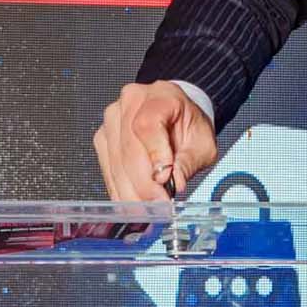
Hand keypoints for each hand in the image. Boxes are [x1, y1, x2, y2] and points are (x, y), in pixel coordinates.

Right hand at [93, 81, 219, 202]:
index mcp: (159, 96)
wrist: (177, 114)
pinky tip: (132, 203)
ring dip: (130, 191)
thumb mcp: (203, 142)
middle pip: (128, 147)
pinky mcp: (103, 138)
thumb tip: (175, 183)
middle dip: (143, 183)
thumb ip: (189, 161)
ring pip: (115, 161)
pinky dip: (120, 189)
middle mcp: (130, 103)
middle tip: (158, 205)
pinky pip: (107, 168)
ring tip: (147, 210)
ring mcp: (112, 120)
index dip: (153, 155)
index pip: (147, 125)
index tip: (164, 181)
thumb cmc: (188, 124)